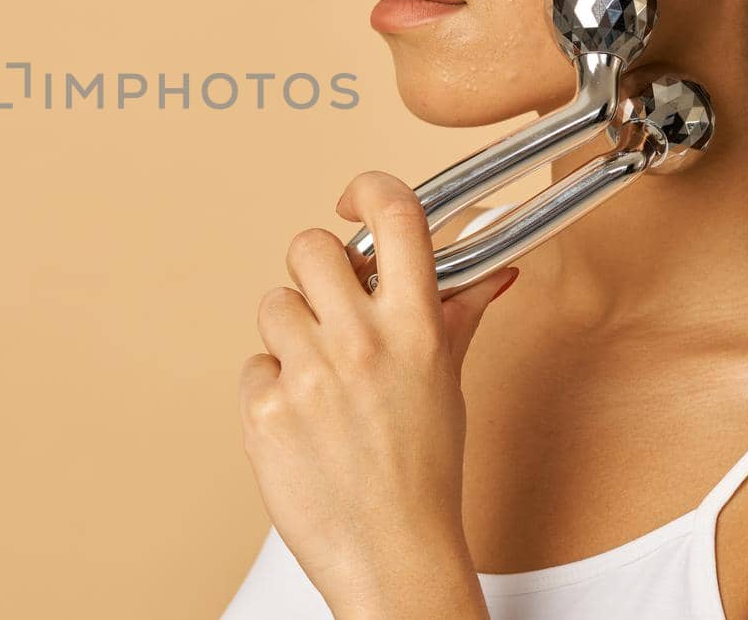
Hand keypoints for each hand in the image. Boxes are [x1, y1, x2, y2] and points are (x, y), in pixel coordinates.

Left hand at [236, 172, 517, 616]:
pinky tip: (303, 423)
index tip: (352, 201)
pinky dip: (271, 389)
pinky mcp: (265, 409)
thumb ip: (458, 317)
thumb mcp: (448, 386)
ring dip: (289, 332)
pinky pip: (253, 365)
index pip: (396, 217)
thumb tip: (494, 272)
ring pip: (273, 304)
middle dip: (313, 272)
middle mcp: (361, 343)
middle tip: (327, 308)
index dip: (368, 189)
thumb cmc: (424, 475)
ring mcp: (309, 375)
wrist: (392, 558)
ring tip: (319, 379)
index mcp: (416, 329)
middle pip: (307, 247)